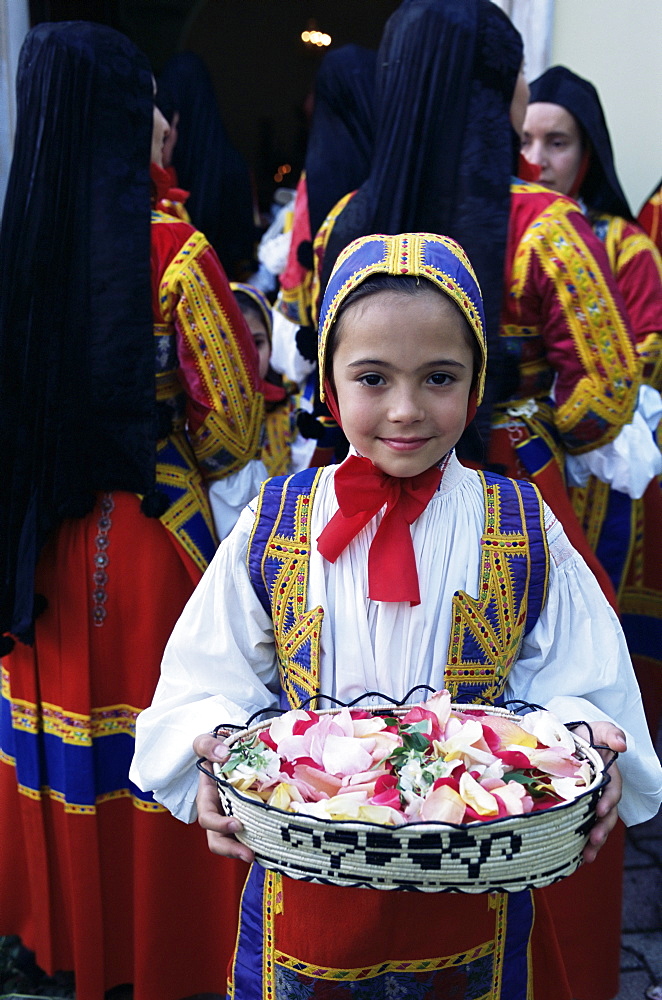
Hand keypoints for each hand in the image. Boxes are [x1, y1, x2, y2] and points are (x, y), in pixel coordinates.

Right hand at [193, 733, 253, 863]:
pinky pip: (253, 831)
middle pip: (218, 839)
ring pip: (235, 840)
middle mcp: (219, 811)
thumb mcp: (205, 743)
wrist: (226, 750)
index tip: (237, 824)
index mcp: (207, 798)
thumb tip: (222, 755)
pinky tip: (275, 844)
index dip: (219, 825)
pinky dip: (262, 839)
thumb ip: (208, 746)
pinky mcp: (250, 815)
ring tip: (263, 856)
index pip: (207, 818)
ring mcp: (233, 815)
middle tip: (249, 854)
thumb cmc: (213, 749)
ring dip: (246, 850)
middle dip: (232, 850)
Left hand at [572, 721, 625, 863]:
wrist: (568, 738)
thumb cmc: (587, 735)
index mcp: (609, 776)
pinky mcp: (577, 807)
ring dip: (593, 841)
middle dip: (602, 829)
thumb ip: (611, 734)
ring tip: (586, 855)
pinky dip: (579, 841)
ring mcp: (590, 801)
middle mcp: (602, 792)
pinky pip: (581, 825)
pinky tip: (574, 855)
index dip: (608, 801)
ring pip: (596, 824)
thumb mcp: (600, 730)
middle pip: (607, 814)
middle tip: (593, 840)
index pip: (612, 791)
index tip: (600, 810)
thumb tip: (621, 744)